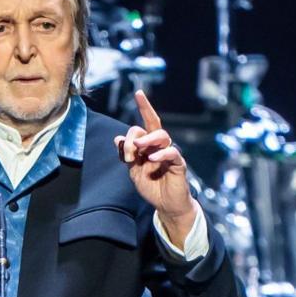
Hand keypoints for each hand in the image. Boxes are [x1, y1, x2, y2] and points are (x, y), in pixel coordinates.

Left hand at [115, 90, 197, 241]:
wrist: (165, 204)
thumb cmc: (151, 185)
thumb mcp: (133, 171)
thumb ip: (127, 155)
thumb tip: (117, 138)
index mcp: (149, 145)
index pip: (146, 122)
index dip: (144, 107)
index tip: (138, 92)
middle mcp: (160, 146)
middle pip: (154, 127)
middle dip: (138, 133)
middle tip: (130, 147)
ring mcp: (170, 154)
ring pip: (163, 136)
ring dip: (148, 140)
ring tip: (138, 149)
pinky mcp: (178, 164)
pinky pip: (172, 153)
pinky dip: (161, 154)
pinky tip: (152, 159)